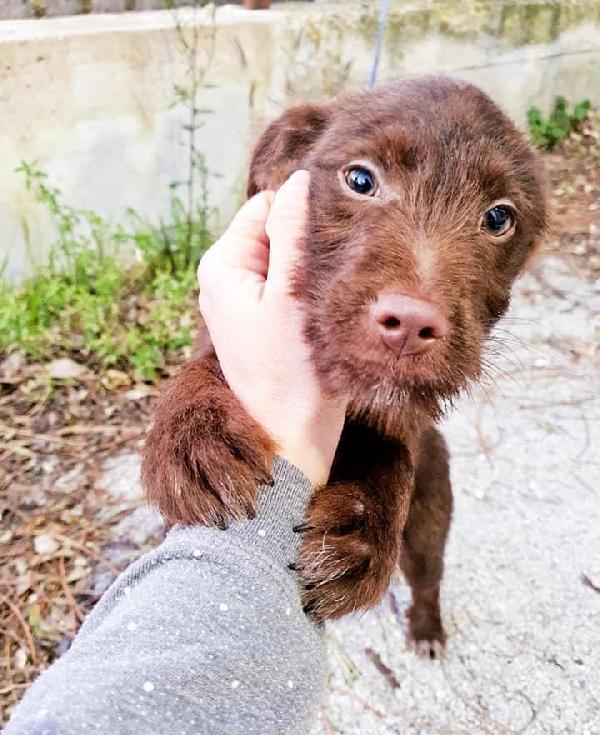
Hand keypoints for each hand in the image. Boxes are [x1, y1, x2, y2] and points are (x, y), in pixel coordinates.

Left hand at [197, 171, 346, 486]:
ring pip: (287, 259)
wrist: (291, 438)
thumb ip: (292, 235)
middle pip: (276, 232)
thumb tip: (299, 181)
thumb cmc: (289, 375)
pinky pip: (290, 285)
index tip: (330, 238)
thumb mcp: (290, 297)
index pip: (264, 207)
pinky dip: (311, 289)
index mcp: (221, 266)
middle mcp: (227, 280)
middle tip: (330, 276)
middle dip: (307, 243)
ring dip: (313, 269)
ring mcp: (246, 301)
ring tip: (328, 299)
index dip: (300, 213)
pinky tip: (325, 311)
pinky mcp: (265, 321)